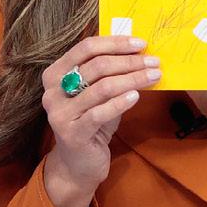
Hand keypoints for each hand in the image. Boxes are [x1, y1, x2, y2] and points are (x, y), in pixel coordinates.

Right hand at [39, 34, 159, 206]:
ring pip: (102, 87)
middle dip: (130, 62)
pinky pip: (100, 112)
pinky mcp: (72, 133)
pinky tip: (137, 96)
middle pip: (96, 66)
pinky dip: (121, 102)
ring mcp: (60, 113)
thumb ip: (108, 73)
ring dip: (132, 79)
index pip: (86, 48)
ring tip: (154, 76)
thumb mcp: (97, 93)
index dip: (115, 43)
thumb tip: (138, 51)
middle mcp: (52, 91)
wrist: (78, 164)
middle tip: (154, 62)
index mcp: (55, 74)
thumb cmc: (91, 123)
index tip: (141, 44)